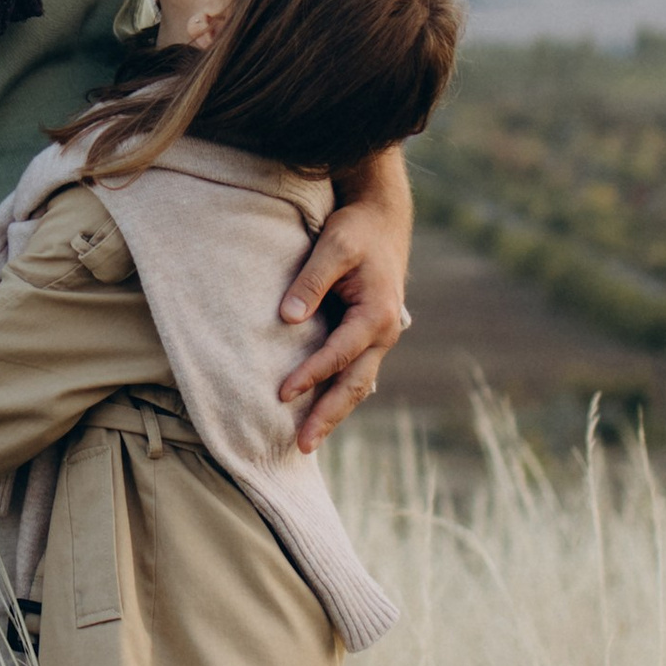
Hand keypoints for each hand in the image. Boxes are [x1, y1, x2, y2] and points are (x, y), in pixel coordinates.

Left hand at [277, 147, 410, 452]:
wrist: (381, 219)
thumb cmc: (356, 230)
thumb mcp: (334, 245)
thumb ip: (312, 281)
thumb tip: (288, 318)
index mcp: (377, 315)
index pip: (340, 353)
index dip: (311, 375)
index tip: (282, 394)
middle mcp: (383, 333)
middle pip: (354, 384)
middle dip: (328, 416)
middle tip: (302, 446)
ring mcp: (377, 338)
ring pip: (357, 385)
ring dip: (333, 413)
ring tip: (307, 442)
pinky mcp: (367, 337)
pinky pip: (353, 373)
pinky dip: (337, 395)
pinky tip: (318, 415)